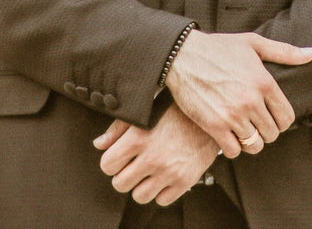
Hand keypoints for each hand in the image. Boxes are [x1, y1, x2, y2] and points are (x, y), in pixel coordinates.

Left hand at [94, 107, 217, 205]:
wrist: (211, 117)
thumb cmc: (176, 112)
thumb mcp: (145, 113)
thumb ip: (119, 128)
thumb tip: (99, 144)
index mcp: (138, 138)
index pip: (107, 165)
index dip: (112, 162)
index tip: (121, 158)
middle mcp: (152, 157)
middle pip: (120, 184)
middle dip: (125, 175)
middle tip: (136, 166)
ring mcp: (169, 171)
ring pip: (139, 196)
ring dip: (142, 186)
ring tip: (151, 172)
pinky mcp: (185, 180)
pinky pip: (161, 200)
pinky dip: (162, 191)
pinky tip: (166, 176)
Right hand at [166, 29, 311, 157]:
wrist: (182, 55)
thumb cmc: (218, 48)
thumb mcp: (253, 44)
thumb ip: (284, 52)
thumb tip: (311, 54)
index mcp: (265, 83)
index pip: (287, 117)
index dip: (281, 120)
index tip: (271, 117)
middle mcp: (251, 101)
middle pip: (272, 133)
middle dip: (266, 131)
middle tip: (256, 124)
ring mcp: (233, 115)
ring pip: (255, 145)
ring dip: (251, 141)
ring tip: (243, 131)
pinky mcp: (214, 126)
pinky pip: (234, 150)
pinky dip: (233, 147)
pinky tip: (229, 135)